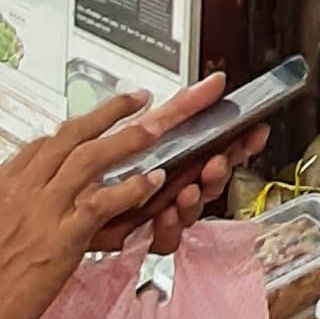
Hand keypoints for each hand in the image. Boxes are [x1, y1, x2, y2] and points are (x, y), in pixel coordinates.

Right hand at [0, 94, 168, 318]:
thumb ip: (17, 210)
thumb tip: (34, 202)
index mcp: (5, 188)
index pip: (42, 147)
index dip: (74, 130)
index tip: (95, 121)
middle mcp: (22, 193)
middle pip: (69, 138)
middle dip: (107, 112)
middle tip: (136, 98)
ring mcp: (41, 214)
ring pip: (88, 160)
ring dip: (127, 138)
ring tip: (156, 126)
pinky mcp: (59, 242)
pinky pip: (100, 204)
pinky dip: (130, 189)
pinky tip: (152, 180)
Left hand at [98, 74, 268, 257]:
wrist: (63, 208)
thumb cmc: (103, 168)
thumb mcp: (143, 133)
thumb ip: (181, 109)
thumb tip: (215, 82)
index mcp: (182, 157)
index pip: (222, 148)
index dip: (243, 142)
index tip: (256, 132)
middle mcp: (177, 183)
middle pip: (211, 179)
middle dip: (220, 170)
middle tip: (218, 161)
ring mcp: (163, 210)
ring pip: (193, 208)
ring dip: (195, 198)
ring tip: (189, 190)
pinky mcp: (145, 235)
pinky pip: (167, 236)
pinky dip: (170, 227)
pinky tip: (166, 214)